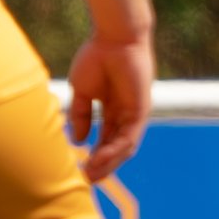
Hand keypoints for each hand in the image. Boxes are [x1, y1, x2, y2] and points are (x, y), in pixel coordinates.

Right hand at [66, 35, 152, 181]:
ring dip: (108, 162)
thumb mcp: (82, 92)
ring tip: (92, 175)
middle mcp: (125, 115)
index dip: (94, 155)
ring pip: (124, 146)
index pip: (105, 139)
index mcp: (112, 110)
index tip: (80, 169)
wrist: (114, 38)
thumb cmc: (97, 58)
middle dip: (102, 165)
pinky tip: (99, 158)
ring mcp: (134, 113)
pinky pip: (129, 136)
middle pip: (116, 147)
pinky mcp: (141, 110)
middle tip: (86, 180)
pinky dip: (115, 149)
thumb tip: (77, 140)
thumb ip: (81, 115)